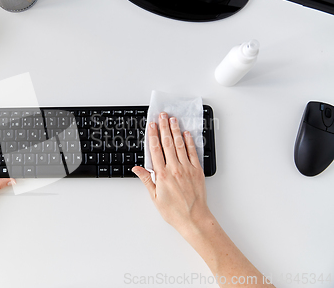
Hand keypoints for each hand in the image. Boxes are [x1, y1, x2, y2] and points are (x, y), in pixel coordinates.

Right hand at [133, 112, 210, 234]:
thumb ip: (146, 180)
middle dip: (164, 127)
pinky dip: (189, 142)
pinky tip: (187, 134)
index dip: (152, 135)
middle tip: (162, 116)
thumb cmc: (174, 211)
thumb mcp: (154, 197)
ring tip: (173, 120)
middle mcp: (174, 169)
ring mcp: (187, 169)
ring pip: (180, 145)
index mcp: (162, 175)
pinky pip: (193, 153)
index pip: (155, 150)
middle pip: (167, 143)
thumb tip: (137, 169)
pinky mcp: (197, 171)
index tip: (151, 125)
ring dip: (175, 131)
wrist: (194, 219)